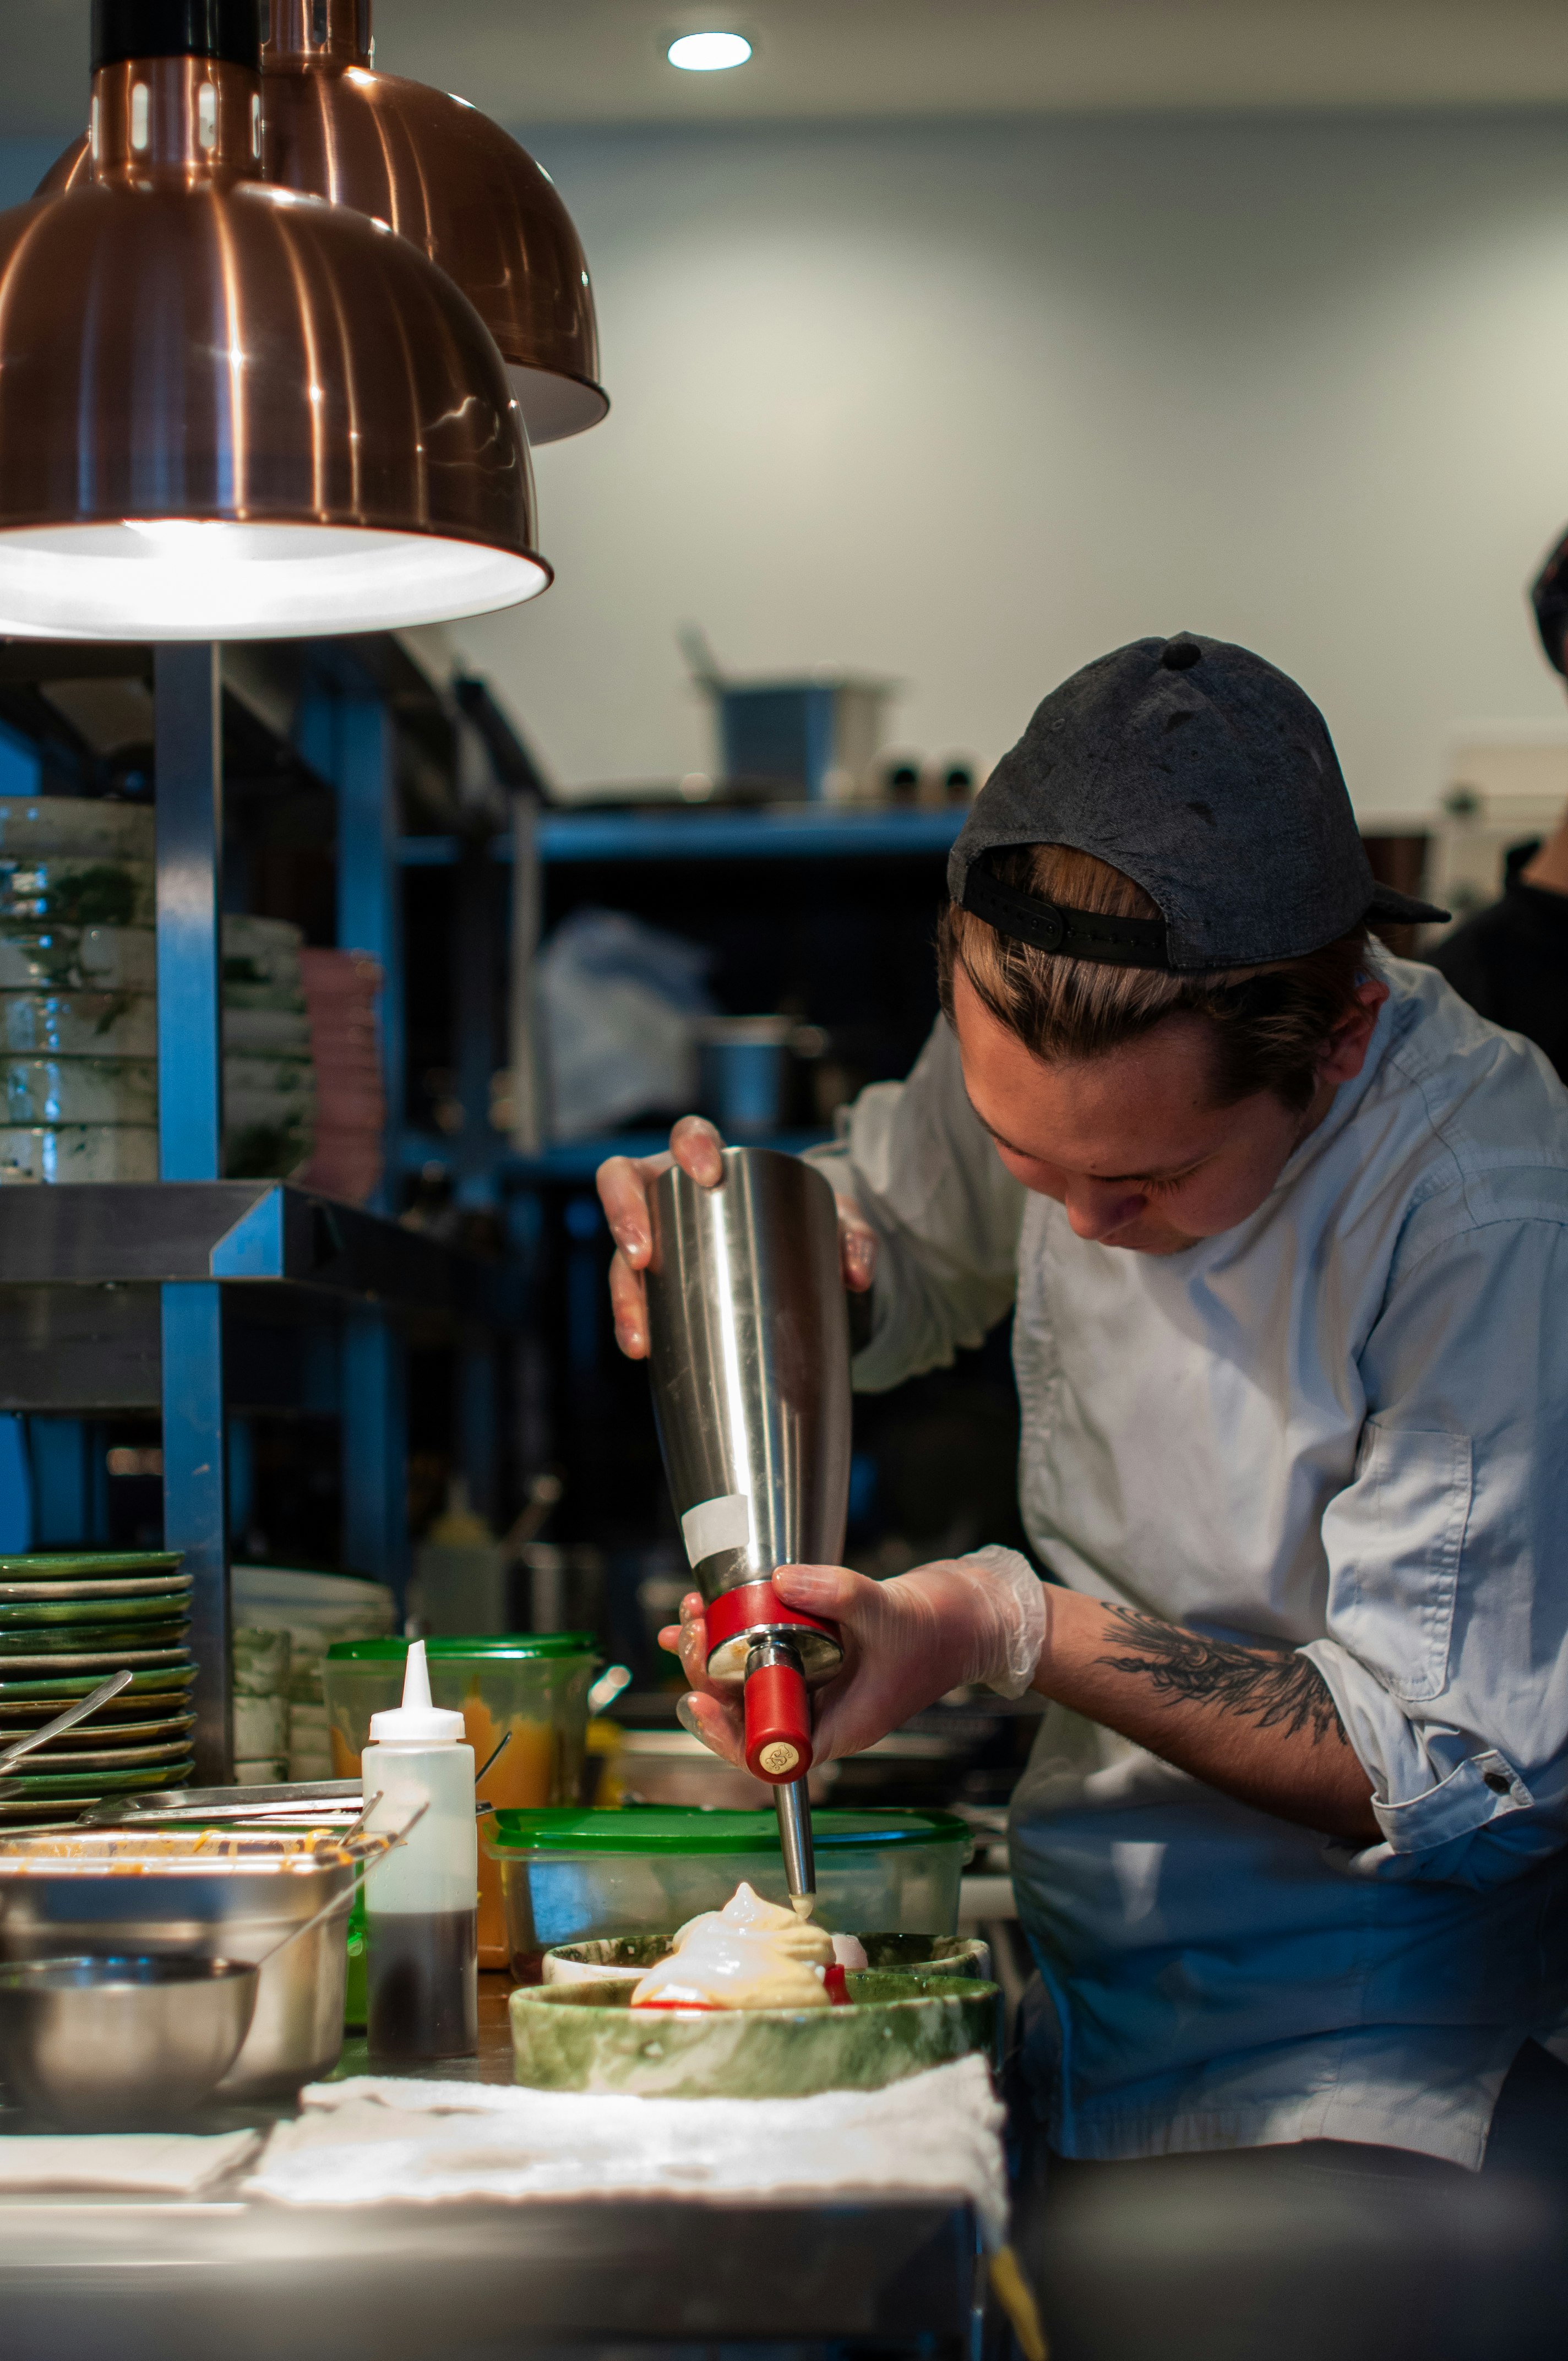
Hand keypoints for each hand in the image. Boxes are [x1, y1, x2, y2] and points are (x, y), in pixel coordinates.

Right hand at [596, 1116, 876, 1359]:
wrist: (787, 1261)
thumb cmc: (798, 1222)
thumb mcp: (831, 1222)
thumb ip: (852, 1236)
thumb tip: (856, 1274)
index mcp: (711, 1162)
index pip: (689, 1136)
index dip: (691, 1147)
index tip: (710, 1174)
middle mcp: (669, 1193)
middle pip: (622, 1181)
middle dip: (624, 1211)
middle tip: (643, 1252)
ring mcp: (654, 1238)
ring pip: (620, 1252)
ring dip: (623, 1287)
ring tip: (638, 1325)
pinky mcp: (653, 1282)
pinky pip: (633, 1299)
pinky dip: (634, 1323)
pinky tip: (640, 1347)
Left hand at [662, 1549, 1045, 1765]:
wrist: (971, 1618)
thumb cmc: (942, 1634)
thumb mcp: (889, 1612)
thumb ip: (839, 1597)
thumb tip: (782, 1580)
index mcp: (839, 1727)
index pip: (770, 1752)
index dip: (728, 1733)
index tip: (700, 1697)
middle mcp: (820, 1712)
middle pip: (748, 1714)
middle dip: (708, 1674)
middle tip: (690, 1633)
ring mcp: (815, 1685)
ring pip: (748, 1682)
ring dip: (712, 1651)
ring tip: (693, 1613)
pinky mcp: (812, 1656)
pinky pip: (759, 1653)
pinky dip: (728, 1635)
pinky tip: (701, 1614)